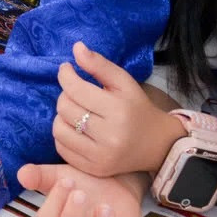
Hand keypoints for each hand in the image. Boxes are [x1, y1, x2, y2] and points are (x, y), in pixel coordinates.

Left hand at [52, 41, 182, 177]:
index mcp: (118, 110)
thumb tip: (76, 48)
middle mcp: (109, 136)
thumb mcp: (124, 82)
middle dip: (65, 95)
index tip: (67, 69)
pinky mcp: (94, 169)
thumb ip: (99, 64)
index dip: (65, 75)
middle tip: (75, 92)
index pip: (76, 89)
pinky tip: (75, 128)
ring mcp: (100, 156)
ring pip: (59, 129)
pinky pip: (61, 148)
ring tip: (74, 110)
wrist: (157, 145)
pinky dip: (63, 135)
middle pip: (65, 108)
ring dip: (61, 115)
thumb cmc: (137, 108)